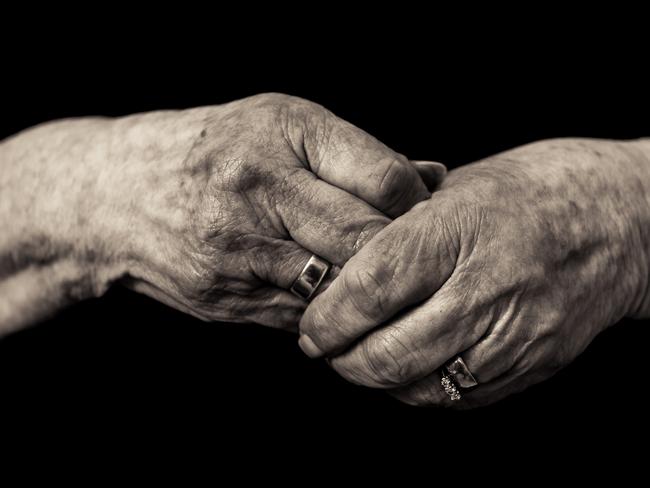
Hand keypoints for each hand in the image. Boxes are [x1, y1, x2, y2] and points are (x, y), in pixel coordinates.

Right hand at [0, 93, 443, 331]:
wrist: (114, 194)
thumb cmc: (211, 149)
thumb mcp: (279, 125)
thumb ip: (357, 154)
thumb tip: (434, 176)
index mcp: (282, 133)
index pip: (385, 181)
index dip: (416, 205)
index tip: (419, 214)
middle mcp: (260, 190)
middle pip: (365, 241)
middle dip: (397, 254)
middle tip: (410, 257)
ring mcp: (240, 251)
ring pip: (337, 288)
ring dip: (363, 288)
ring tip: (372, 279)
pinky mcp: (225, 297)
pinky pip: (301, 314)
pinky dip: (326, 308)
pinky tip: (326, 293)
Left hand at [299, 138, 649, 406]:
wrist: (616, 221)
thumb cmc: (527, 193)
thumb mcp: (454, 188)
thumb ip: (395, 230)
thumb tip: (335, 269)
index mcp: (456, 229)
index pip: (370, 288)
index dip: (327, 317)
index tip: (310, 326)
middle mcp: (486, 286)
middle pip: (388, 352)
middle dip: (341, 360)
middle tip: (325, 347)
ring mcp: (514, 333)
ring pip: (419, 386)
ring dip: (375, 379)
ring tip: (360, 357)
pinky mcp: (532, 365)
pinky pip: (458, 397)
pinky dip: (419, 390)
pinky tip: (408, 366)